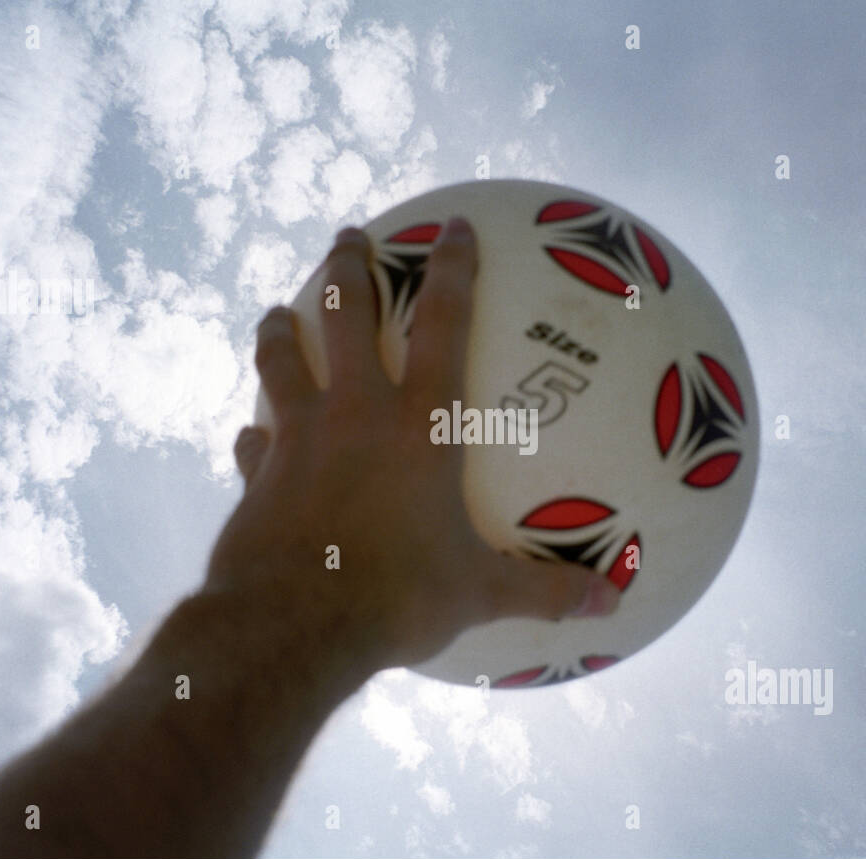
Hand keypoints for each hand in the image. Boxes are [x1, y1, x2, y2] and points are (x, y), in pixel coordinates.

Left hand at [206, 217, 619, 673]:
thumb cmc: (397, 598)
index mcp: (417, 426)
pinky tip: (253, 435)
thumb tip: (612, 601)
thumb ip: (546, 591)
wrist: (293, 625)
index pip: (445, 324)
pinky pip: (253, 442)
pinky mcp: (257, 477)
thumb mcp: (481, 595)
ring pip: (282, 360)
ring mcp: (297, 439)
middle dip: (348, 267)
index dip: (453, 268)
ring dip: (281, 330)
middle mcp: (354, 414)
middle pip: (345, 315)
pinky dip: (255, 434)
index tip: (454, 226)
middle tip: (349, 237)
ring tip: (277, 313)